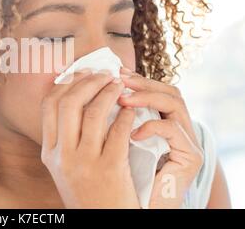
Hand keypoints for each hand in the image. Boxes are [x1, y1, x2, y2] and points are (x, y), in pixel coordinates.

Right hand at [41, 70, 139, 207]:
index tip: (82, 74)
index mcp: (49, 152)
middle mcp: (62, 156)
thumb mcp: (65, 167)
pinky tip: (132, 111)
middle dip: (88, 82)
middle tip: (104, 74)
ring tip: (121, 86)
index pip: (49, 105)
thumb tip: (77, 98)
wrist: (103, 222)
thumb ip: (66, 137)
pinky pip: (118, 131)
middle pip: (69, 103)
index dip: (66, 83)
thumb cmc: (87, 193)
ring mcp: (84, 163)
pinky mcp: (110, 169)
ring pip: (94, 112)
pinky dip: (126, 115)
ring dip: (109, 92)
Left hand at [117, 67, 203, 207]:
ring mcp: (187, 141)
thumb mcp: (114, 142)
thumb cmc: (123, 177)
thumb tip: (91, 90)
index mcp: (162, 122)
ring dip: (146, 97)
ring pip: (175, 102)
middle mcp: (179, 128)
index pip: (156, 89)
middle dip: (142, 82)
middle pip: (168, 90)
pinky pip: (173, 130)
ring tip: (122, 100)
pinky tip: (132, 134)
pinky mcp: (191, 157)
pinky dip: (152, 127)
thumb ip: (112, 119)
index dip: (136, 79)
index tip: (113, 73)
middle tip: (118, 78)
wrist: (139, 209)